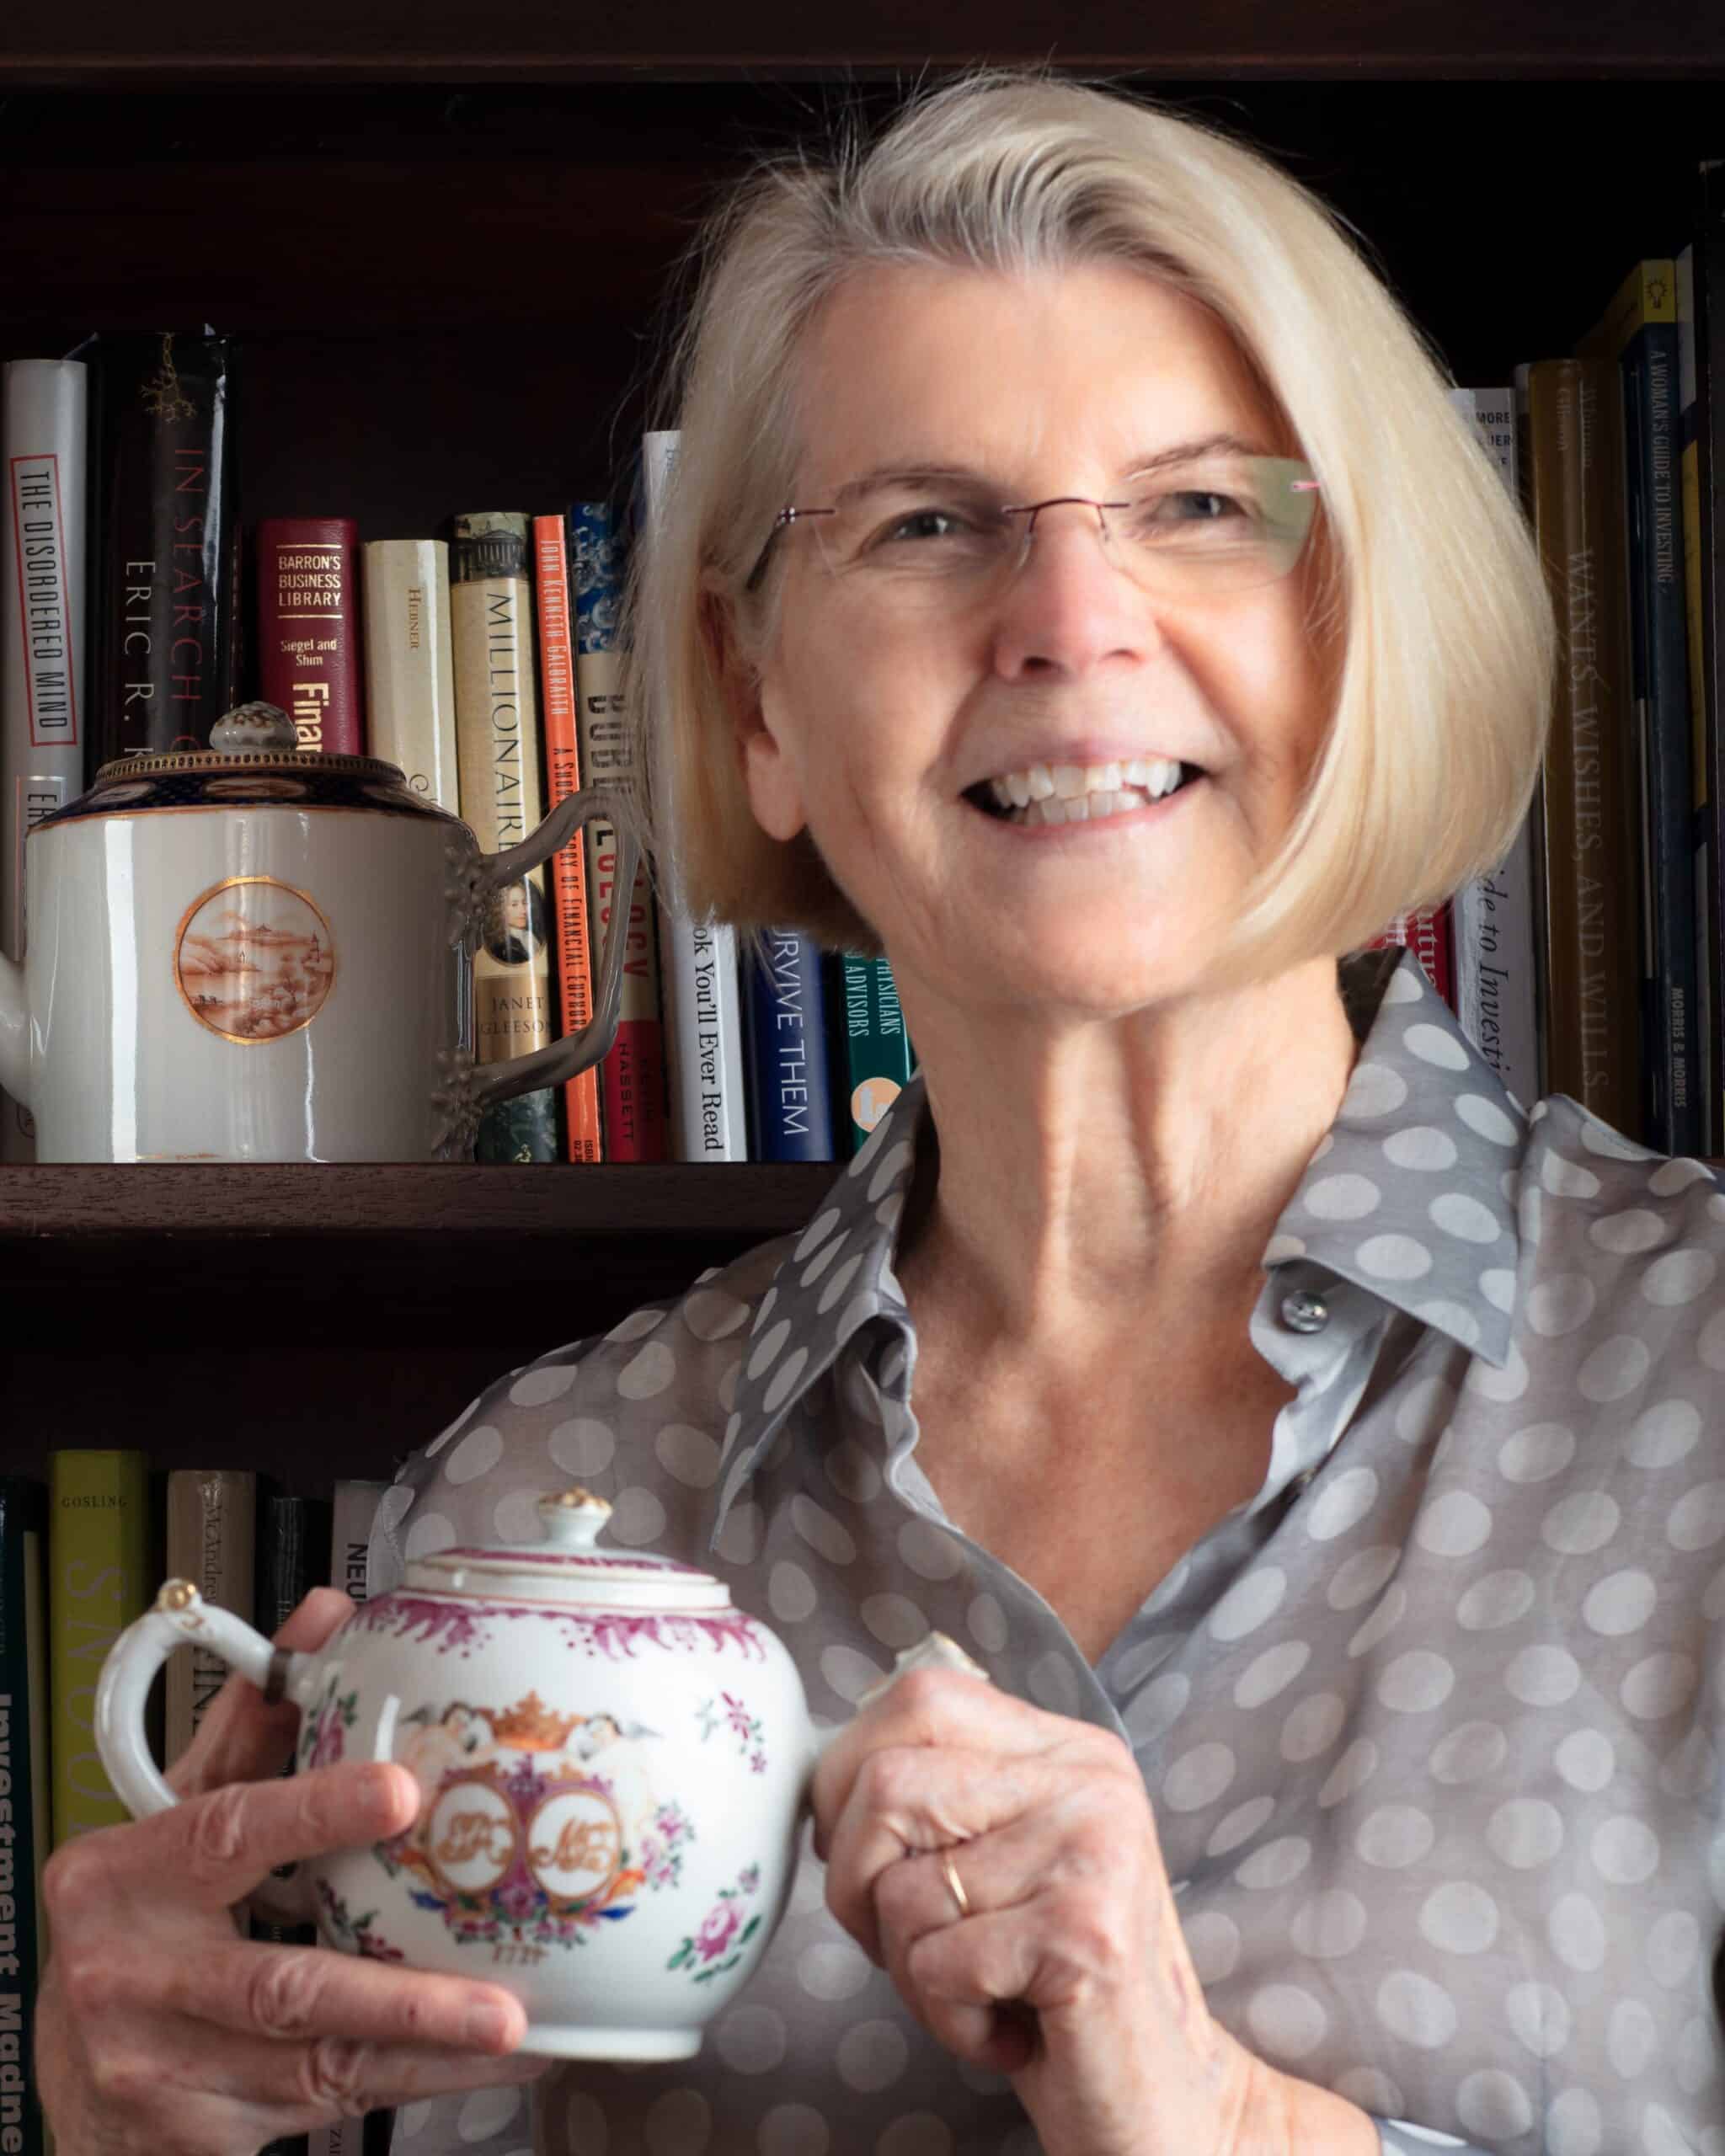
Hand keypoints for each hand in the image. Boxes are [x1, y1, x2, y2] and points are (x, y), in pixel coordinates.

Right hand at [36, 1588, 547, 2155]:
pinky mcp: (195, 2131)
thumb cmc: (142, 1918)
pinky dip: (407, 2082)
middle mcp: (133, 1976)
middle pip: (280, 1985)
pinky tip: (473, 2066)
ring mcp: (162, 2064)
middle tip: (494, 1996)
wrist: (74, 2072)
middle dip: (397, 1995)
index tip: (399, 1793)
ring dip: (423, 2048)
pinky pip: (323, 2104)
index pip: (225, 1830)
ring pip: (316, 2062)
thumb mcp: (178, 1811)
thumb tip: (326, 1615)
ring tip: (509, 2030)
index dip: (315, 1811)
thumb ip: (255, 1720)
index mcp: (122, 1876)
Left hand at [810, 1666, 1375, 2155]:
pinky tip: (1010, 2031)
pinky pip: (937, 1964)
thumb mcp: (1001, 1863)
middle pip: (888, 1782)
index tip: (858, 1853)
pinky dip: (948, 2020)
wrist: (1164, 2102)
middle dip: (854, 1879)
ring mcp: (1094, 1849)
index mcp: (1065, 1748)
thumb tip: (824, 1773)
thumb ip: (942, 1798)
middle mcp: (1089, 1779)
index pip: (919, 1696)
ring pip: (902, 1888)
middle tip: (910, 1942)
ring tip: (981, 1991)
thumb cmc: (1051, 1989)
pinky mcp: (1087, 1933)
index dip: (849, 1774)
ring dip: (910, 1969)